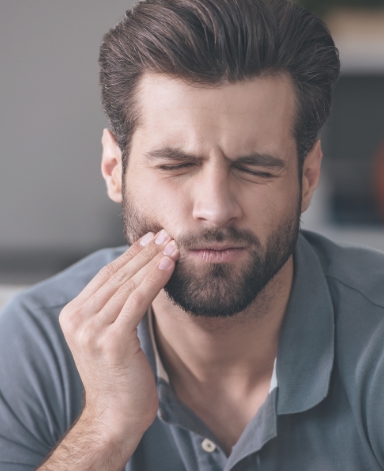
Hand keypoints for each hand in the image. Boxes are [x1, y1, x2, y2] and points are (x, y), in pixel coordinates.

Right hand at [59, 230, 178, 445]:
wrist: (115, 416)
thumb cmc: (119, 374)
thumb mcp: (109, 334)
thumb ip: (113, 307)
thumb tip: (138, 274)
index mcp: (73, 314)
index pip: (105, 275)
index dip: (130, 255)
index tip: (150, 239)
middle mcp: (78, 319)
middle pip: (117, 276)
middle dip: (144, 253)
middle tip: (165, 235)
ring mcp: (92, 330)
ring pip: (128, 285)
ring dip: (153, 262)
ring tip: (172, 246)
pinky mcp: (111, 341)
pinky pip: (138, 300)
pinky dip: (154, 280)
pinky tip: (168, 265)